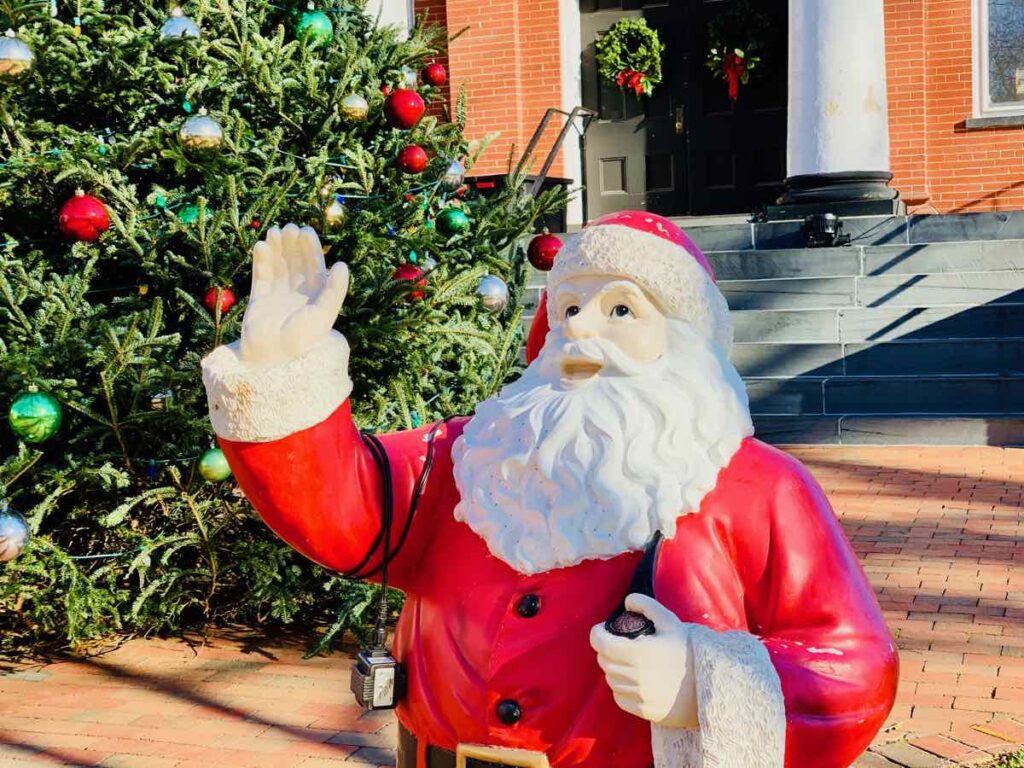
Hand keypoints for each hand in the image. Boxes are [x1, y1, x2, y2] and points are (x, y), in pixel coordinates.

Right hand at [238, 224, 349, 365]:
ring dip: (277, 248)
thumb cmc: (303, 338)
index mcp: (317, 296)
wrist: (274, 359)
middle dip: (292, 244)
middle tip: (288, 227)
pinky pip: (261, 275)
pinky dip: (261, 260)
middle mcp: (298, 294)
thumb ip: (335, 290)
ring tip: (274, 231)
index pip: (315, 266)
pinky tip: (261, 246)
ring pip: (278, 266)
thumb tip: (342, 264)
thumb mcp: (324, 314)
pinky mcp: (260, 300)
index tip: (305, 230)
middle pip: (296, 262)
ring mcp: (278, 296)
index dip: (310, 247)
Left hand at [590, 593, 697, 728]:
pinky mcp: (645, 711)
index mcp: (639, 652)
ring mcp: (640, 696)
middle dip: (605, 650)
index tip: (601, 630)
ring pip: (610, 680)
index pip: (602, 644)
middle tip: (615, 643)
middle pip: (604, 662)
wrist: (712, 685)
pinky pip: (620, 698)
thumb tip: (627, 602)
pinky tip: (632, 680)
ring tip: (625, 661)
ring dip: (613, 668)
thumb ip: (647, 606)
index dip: (596, 634)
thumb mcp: (670, 622)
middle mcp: (636, 676)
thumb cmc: (689, 651)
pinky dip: (620, 688)